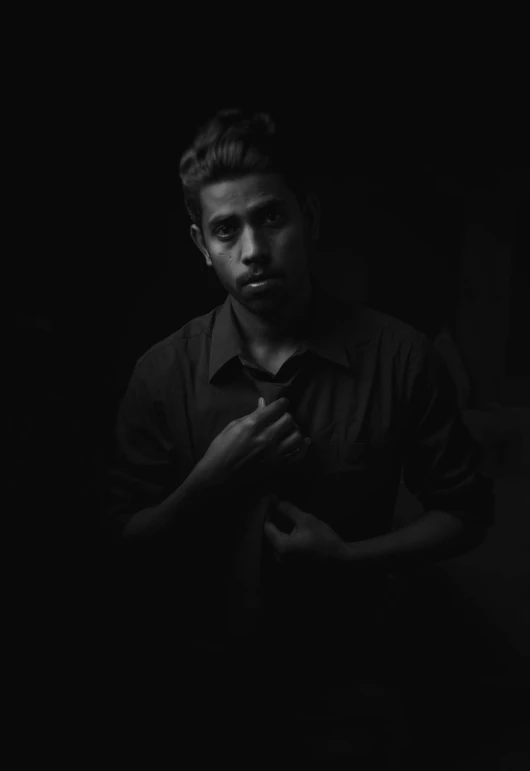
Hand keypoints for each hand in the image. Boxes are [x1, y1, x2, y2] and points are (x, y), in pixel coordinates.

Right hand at [196, 397, 310, 487]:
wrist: (217, 478)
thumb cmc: (219, 451)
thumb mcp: (232, 428)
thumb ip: (251, 416)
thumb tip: (263, 403)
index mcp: (252, 425)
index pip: (276, 408)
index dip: (281, 403)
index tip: (283, 403)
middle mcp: (266, 438)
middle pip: (288, 420)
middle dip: (286, 416)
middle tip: (282, 419)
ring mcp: (274, 454)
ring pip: (297, 436)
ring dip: (295, 431)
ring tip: (290, 432)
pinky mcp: (278, 468)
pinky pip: (298, 456)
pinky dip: (303, 448)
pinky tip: (302, 443)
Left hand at [264, 498, 345, 562]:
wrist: (339, 557)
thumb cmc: (323, 538)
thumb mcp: (306, 519)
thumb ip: (288, 510)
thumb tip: (275, 501)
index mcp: (282, 546)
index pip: (266, 527)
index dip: (268, 513)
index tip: (271, 502)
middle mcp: (279, 556)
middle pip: (269, 535)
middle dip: (272, 520)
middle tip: (274, 506)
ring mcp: (284, 561)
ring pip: (274, 540)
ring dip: (276, 528)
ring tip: (279, 514)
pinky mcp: (289, 562)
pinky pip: (280, 546)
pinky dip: (281, 535)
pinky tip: (286, 528)